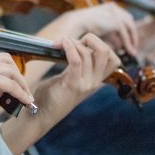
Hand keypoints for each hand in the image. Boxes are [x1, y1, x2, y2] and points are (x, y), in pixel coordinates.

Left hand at [0, 35, 120, 154]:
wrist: (41, 115)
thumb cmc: (53, 94)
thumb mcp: (71, 77)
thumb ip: (79, 65)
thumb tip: (78, 43)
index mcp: (96, 80)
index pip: (114, 59)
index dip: (102, 45)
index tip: (83, 42)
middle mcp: (94, 83)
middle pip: (106, 52)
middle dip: (91, 39)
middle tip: (74, 40)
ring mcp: (85, 85)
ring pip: (89, 53)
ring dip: (74, 42)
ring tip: (62, 42)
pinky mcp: (73, 85)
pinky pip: (77, 61)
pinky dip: (70, 47)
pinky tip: (61, 44)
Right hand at [0, 53, 33, 127]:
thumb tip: (2, 89)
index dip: (6, 68)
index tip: (13, 80)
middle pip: (6, 59)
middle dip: (16, 73)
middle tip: (23, 87)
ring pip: (11, 71)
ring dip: (22, 84)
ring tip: (27, 96)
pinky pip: (11, 85)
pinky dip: (21, 93)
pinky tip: (25, 100)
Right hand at [43, 2, 138, 56]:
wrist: (76, 23)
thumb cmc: (82, 26)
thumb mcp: (98, 28)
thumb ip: (108, 33)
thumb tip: (118, 44)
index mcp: (108, 7)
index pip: (122, 17)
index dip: (126, 30)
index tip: (128, 40)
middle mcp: (113, 8)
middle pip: (128, 20)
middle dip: (131, 33)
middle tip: (132, 46)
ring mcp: (115, 13)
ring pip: (129, 28)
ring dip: (132, 39)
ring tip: (132, 51)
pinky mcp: (116, 21)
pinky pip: (125, 34)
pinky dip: (128, 43)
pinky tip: (129, 51)